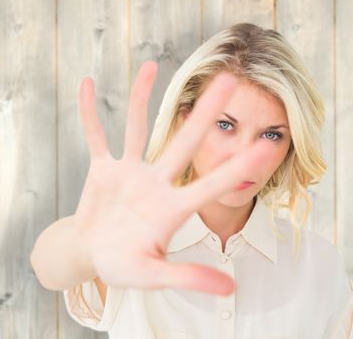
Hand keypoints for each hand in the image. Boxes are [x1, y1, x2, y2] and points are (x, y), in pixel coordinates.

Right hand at [75, 61, 269, 294]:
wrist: (93, 254)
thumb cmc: (124, 266)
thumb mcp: (153, 275)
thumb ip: (188, 278)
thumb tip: (232, 288)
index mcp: (173, 209)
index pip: (212, 184)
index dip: (238, 166)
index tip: (266, 144)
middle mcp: (156, 183)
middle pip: (184, 141)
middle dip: (205, 112)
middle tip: (229, 80)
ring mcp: (129, 173)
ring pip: (140, 128)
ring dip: (142, 97)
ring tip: (151, 65)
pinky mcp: (103, 170)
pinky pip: (96, 136)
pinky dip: (89, 113)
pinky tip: (86, 85)